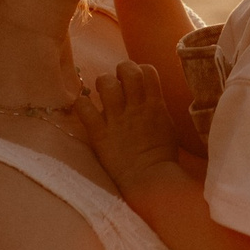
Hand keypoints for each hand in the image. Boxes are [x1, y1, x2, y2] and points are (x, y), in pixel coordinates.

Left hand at [76, 61, 179, 194]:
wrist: (150, 179)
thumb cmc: (163, 158)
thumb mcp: (168, 127)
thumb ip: (157, 110)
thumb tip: (149, 100)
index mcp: (155, 104)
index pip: (147, 70)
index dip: (139, 70)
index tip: (135, 79)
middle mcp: (135, 106)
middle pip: (127, 69)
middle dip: (121, 70)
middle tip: (117, 81)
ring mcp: (116, 118)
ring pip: (106, 82)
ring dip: (102, 83)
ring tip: (100, 92)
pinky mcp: (99, 132)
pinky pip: (84, 107)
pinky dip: (81, 104)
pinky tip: (85, 109)